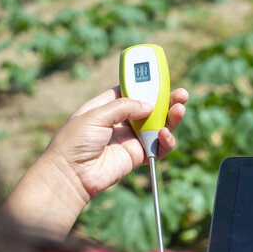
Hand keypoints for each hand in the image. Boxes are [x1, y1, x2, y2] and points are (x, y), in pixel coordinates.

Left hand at [5, 87, 188, 233]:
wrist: (71, 175)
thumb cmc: (74, 142)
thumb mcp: (95, 115)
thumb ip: (123, 107)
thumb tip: (149, 105)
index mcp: (107, 106)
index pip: (131, 90)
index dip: (146, 83)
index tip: (160, 76)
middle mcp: (121, 121)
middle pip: (150, 107)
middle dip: (166, 100)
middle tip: (181, 94)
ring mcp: (131, 138)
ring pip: (158, 125)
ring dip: (171, 118)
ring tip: (179, 109)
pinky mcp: (138, 156)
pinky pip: (158, 147)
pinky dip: (166, 140)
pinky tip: (165, 134)